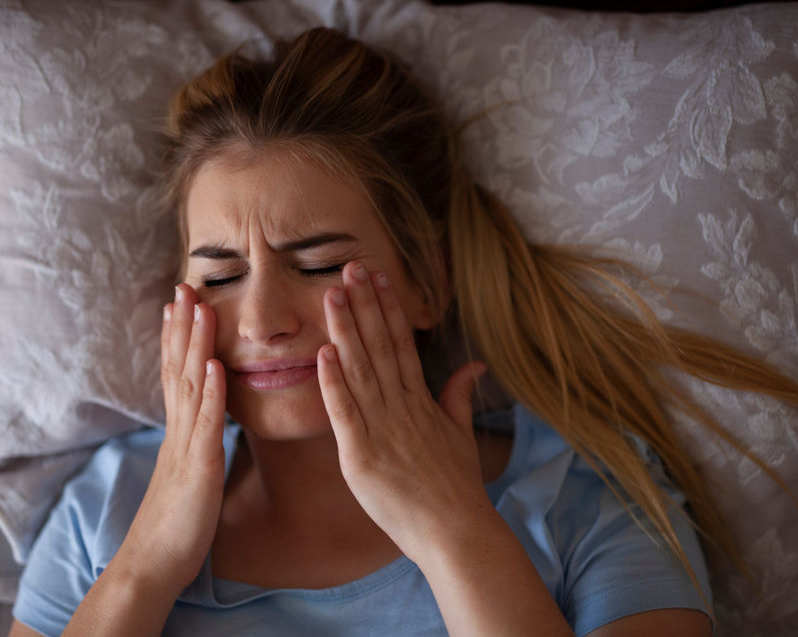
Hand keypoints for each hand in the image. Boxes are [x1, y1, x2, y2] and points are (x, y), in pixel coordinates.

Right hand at [118, 283, 226, 593]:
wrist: (152, 565)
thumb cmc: (175, 524)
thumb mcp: (188, 473)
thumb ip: (195, 443)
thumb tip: (206, 422)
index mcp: (179, 432)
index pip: (176, 374)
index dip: (178, 337)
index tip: (180, 303)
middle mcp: (179, 432)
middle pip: (179, 369)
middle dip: (183, 327)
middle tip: (186, 286)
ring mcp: (187, 447)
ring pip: (192, 387)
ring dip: (197, 345)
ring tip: (202, 308)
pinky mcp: (200, 468)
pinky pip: (207, 426)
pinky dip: (212, 393)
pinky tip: (217, 366)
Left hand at [316, 261, 489, 563]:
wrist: (456, 531)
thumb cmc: (457, 488)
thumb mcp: (461, 434)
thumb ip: (459, 396)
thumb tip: (474, 363)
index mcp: (420, 402)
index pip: (401, 344)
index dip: (386, 308)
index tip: (376, 278)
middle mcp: (401, 408)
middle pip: (380, 347)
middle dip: (363, 305)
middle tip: (349, 267)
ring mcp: (382, 430)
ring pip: (361, 371)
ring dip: (346, 331)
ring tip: (332, 294)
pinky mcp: (362, 456)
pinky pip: (345, 413)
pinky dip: (334, 383)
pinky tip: (324, 353)